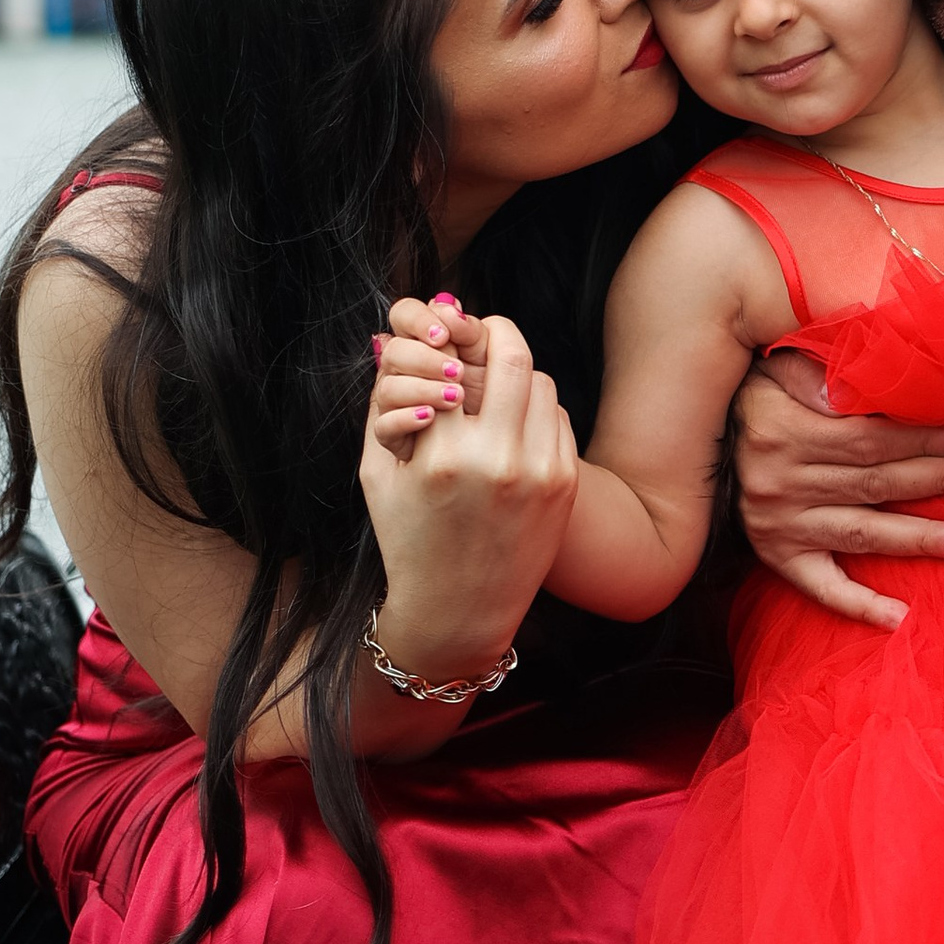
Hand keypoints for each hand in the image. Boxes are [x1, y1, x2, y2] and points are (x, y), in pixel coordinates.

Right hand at [363, 296, 579, 678]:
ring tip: (494, 387)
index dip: (448, 344)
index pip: (454, 363)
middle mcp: (497, 461)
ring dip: (516, 374)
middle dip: (494, 334)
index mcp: (442, 458)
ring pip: (541, 382)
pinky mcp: (566, 483)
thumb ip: (382, 403)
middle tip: (481, 333)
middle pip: (512, 356)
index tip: (444, 337)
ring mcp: (540, 472)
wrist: (460, 610)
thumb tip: (391, 339)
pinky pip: (558, 416)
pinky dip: (536, 409)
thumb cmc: (408, 540)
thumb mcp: (378, 475)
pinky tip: (513, 425)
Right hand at [732, 351, 943, 631]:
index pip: (869, 439)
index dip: (921, 440)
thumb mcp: (773, 369)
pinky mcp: (777, 556)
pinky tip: (899, 617)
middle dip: (936, 482)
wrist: (694, 446)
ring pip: (861, 533)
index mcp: (784, 432)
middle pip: (875, 484)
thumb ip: (814, 374)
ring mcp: (780, 526)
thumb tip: (854, 387)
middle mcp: (781, 483)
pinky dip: (858, 605)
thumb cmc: (753, 398)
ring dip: (917, 539)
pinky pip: (820, 586)